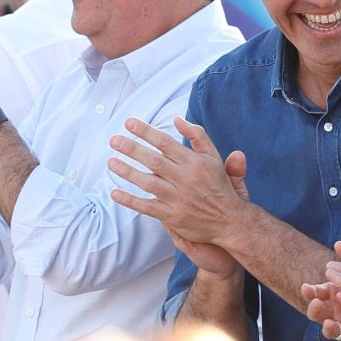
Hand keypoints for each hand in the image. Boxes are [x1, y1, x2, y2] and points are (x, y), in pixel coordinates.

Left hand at [109, 117, 249, 249]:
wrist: (230, 220)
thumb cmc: (219, 186)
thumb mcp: (214, 157)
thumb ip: (198, 136)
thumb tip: (177, 119)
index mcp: (194, 162)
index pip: (166, 143)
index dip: (146, 132)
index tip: (129, 123)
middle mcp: (185, 179)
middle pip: (154, 160)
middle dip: (132, 149)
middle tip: (114, 140)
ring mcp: (178, 199)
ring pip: (148, 182)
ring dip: (128, 172)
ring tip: (111, 162)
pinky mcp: (173, 217)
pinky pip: (148, 207)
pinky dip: (131, 201)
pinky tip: (115, 193)